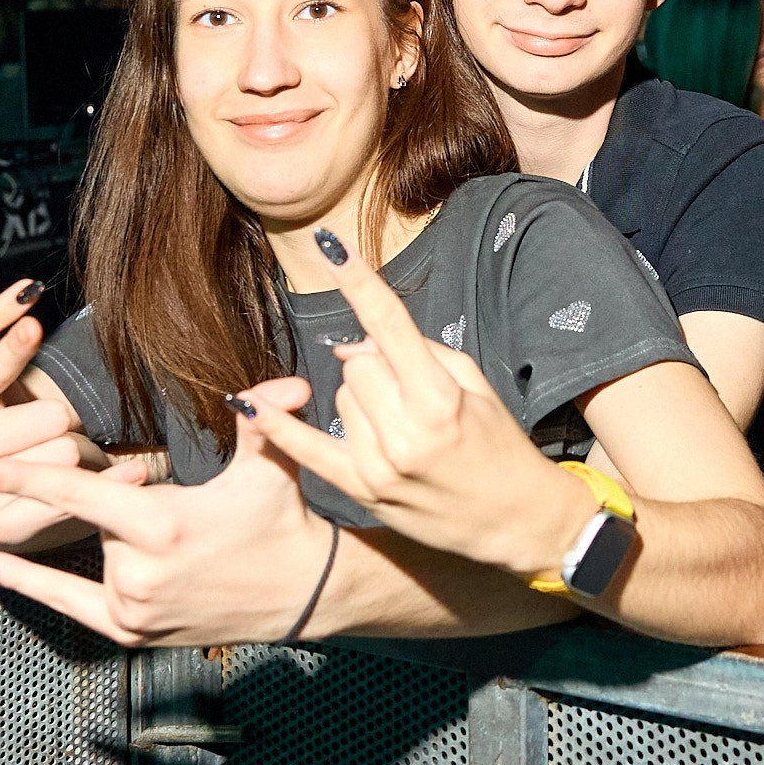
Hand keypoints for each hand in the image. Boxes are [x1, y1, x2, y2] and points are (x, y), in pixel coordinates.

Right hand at [0, 314, 139, 547]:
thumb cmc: (1, 433)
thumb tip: (16, 294)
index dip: (12, 349)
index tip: (33, 322)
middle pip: (48, 417)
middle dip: (61, 421)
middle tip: (47, 432)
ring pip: (64, 454)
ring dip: (76, 454)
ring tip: (54, 460)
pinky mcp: (1, 526)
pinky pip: (73, 493)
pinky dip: (113, 480)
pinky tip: (131, 471)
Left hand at [0, 413, 333, 645]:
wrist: (303, 594)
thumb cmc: (285, 524)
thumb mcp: (272, 468)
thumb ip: (264, 420)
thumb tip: (285, 384)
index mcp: (163, 526)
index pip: (78, 495)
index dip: (25, 479)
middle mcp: (138, 574)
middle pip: (101, 520)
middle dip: (133, 508)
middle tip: (190, 519)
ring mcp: (132, 608)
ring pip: (100, 554)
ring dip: (125, 540)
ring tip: (185, 549)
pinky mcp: (131, 632)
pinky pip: (69, 603)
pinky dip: (30, 584)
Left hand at [232, 230, 591, 579]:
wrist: (516, 520)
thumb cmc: (500, 445)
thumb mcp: (476, 388)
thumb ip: (418, 353)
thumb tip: (351, 344)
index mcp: (440, 399)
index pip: (390, 326)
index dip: (360, 282)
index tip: (333, 245)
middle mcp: (406, 433)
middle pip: (357, 363)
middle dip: (377, 363)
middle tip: (410, 389)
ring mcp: (379, 466)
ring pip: (341, 397)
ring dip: (362, 398)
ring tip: (401, 426)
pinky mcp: (362, 492)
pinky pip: (307, 449)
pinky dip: (278, 427)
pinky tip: (247, 405)